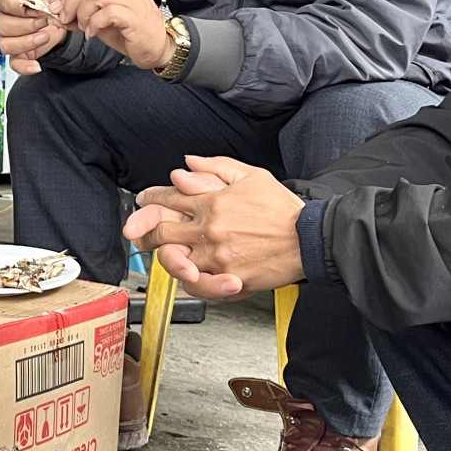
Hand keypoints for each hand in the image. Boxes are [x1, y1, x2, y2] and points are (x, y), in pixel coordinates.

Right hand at [0, 0, 66, 75]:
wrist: (54, 13)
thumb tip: (38, 1)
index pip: (3, 2)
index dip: (21, 7)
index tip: (38, 8)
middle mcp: (1, 18)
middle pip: (4, 26)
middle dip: (28, 25)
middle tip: (45, 21)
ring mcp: (6, 37)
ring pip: (7, 45)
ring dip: (28, 42)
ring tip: (45, 35)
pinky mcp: (16, 52)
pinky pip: (14, 63)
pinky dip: (25, 67)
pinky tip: (37, 65)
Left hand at [60, 0, 172, 70]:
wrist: (159, 50)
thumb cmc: (135, 35)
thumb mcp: (104, 23)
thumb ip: (85, 15)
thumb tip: (62, 15)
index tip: (60, 11)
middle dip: (73, 4)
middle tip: (68, 21)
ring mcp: (134, 0)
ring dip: (84, 15)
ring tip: (86, 29)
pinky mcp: (135, 16)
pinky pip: (107, 13)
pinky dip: (95, 24)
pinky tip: (94, 34)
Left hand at [123, 156, 305, 299]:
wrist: (310, 239)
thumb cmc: (283, 209)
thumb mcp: (251, 176)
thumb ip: (215, 167)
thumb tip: (186, 165)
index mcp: (212, 203)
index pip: (168, 199)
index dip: (150, 200)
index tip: (144, 201)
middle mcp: (210, 231)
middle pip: (162, 232)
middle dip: (146, 231)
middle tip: (140, 233)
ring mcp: (217, 257)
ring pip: (174, 261)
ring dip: (166, 257)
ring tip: (165, 253)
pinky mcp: (228, 279)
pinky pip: (196, 286)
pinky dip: (189, 281)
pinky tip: (190, 274)